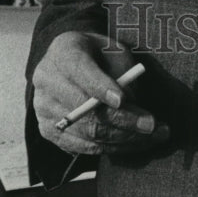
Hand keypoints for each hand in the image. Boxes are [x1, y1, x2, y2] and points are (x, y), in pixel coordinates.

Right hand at [32, 31, 169, 155]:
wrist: (66, 64)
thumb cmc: (96, 54)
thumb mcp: (113, 49)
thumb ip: (122, 70)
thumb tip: (131, 103)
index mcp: (63, 52)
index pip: (80, 72)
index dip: (100, 87)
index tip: (123, 100)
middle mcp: (47, 82)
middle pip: (85, 109)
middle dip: (123, 120)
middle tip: (152, 126)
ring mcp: (44, 110)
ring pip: (87, 133)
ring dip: (123, 139)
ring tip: (153, 137)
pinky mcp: (49, 132)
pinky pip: (83, 147)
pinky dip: (112, 147)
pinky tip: (134, 143)